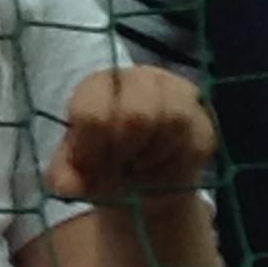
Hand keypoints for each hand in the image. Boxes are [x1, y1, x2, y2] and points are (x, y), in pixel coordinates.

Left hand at [47, 66, 215, 205]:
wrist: (143, 187)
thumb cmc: (101, 167)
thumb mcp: (74, 173)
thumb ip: (65, 176)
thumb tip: (63, 186)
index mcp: (98, 85)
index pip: (93, 111)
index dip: (90, 148)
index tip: (89, 166)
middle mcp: (138, 79)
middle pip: (138, 114)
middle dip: (126, 151)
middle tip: (120, 165)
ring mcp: (176, 93)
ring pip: (173, 121)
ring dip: (152, 156)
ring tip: (140, 165)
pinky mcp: (203, 119)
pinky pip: (196, 142)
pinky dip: (177, 165)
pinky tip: (163, 169)